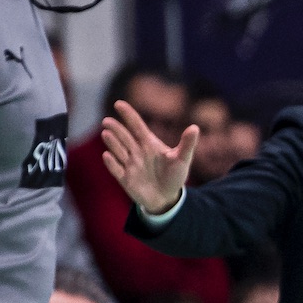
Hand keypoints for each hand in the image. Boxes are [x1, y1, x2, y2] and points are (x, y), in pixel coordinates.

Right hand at [99, 99, 198, 216]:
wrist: (168, 198)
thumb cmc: (175, 175)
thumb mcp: (183, 159)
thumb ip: (187, 144)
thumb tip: (195, 128)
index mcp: (149, 143)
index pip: (137, 125)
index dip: (128, 115)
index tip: (118, 104)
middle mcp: (136, 151)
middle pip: (124, 137)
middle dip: (116, 129)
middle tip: (107, 121)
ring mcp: (129, 164)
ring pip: (118, 151)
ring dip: (112, 143)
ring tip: (106, 133)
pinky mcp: (125, 179)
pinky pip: (116, 170)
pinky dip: (112, 163)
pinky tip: (107, 155)